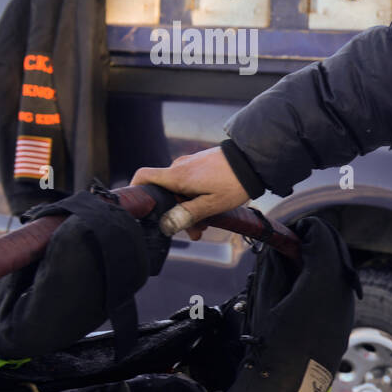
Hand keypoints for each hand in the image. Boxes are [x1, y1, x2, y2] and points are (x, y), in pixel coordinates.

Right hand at [130, 147, 249, 239]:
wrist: (255, 160)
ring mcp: (190, 164)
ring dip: (189, 208)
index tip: (140, 206)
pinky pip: (191, 183)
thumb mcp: (212, 204)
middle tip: (194, 231)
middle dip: (176, 212)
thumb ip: (188, 214)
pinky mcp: (201, 164)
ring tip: (206, 225)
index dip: (136, 190)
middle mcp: (179, 167)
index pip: (144, 176)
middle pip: (166, 191)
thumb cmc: (235, 182)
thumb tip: (166, 225)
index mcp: (177, 176)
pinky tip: (211, 210)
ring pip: (181, 189)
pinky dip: (196, 197)